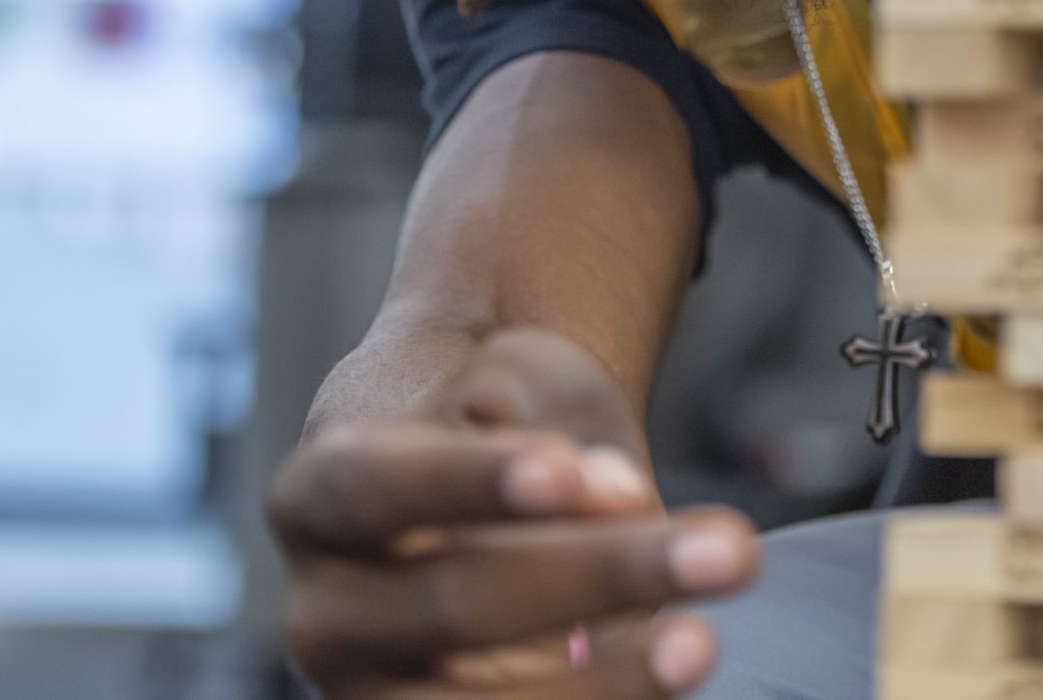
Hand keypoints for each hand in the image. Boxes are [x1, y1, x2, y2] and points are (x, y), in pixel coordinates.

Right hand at [268, 329, 760, 697]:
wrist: (479, 468)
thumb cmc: (492, 414)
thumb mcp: (510, 374)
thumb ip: (551, 421)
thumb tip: (615, 497)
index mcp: (318, 497)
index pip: (377, 486)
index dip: (468, 482)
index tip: (569, 470)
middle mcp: (328, 613)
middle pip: (451, 606)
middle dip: (596, 576)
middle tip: (724, 548)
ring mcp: (376, 693)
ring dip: (607, 685)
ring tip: (697, 642)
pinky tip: (664, 669)